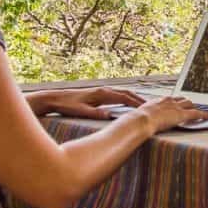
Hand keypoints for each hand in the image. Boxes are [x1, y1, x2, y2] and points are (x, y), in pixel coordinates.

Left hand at [28, 87, 145, 119]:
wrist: (54, 98)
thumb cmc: (67, 105)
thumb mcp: (81, 111)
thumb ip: (95, 114)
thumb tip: (109, 117)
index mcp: (102, 94)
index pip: (124, 98)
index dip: (137, 103)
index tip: (147, 108)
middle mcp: (104, 91)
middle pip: (127, 94)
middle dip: (140, 100)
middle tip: (153, 107)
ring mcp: (102, 92)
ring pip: (123, 94)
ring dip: (134, 99)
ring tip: (145, 106)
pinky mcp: (99, 95)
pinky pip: (117, 96)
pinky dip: (127, 100)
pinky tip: (129, 106)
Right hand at [133, 96, 207, 134]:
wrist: (141, 120)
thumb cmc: (137, 120)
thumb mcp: (139, 116)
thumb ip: (141, 117)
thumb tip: (132, 123)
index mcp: (159, 101)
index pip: (171, 99)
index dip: (175, 102)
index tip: (177, 105)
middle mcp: (169, 101)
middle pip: (182, 99)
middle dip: (186, 103)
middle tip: (190, 107)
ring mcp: (176, 107)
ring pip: (189, 104)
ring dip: (194, 108)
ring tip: (199, 112)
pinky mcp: (182, 114)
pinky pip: (196, 113)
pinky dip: (202, 115)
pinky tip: (207, 116)